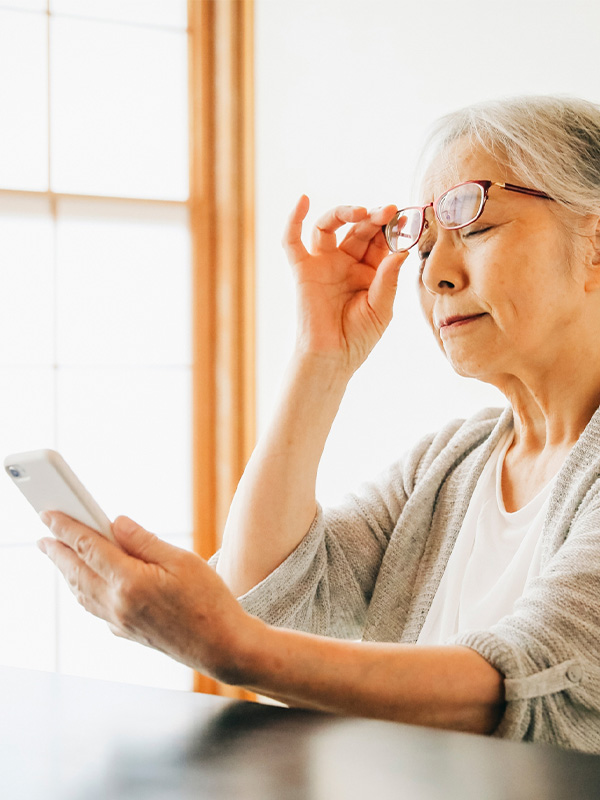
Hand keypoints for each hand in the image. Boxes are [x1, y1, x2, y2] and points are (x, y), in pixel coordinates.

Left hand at [38, 512, 257, 682]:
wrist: (222, 647)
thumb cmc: (209, 602)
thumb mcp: (183, 560)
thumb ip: (145, 541)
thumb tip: (117, 524)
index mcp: (130, 582)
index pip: (89, 548)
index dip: (66, 528)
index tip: (50, 514)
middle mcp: (118, 604)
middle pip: (76, 572)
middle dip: (57, 551)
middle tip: (44, 533)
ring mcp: (119, 622)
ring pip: (81, 593)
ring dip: (67, 572)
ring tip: (59, 555)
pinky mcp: (126, 633)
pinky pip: (94, 609)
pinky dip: (82, 591)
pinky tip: (86, 583)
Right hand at [283, 196, 407, 374]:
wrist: (332, 358)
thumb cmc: (358, 337)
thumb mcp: (382, 308)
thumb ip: (389, 279)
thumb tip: (402, 250)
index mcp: (369, 269)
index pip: (380, 239)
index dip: (392, 228)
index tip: (406, 220)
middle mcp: (345, 261)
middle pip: (358, 228)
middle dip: (374, 218)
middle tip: (388, 211)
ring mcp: (323, 263)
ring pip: (329, 226)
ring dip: (344, 213)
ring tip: (361, 213)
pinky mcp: (302, 270)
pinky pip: (292, 241)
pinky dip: (294, 219)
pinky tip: (303, 200)